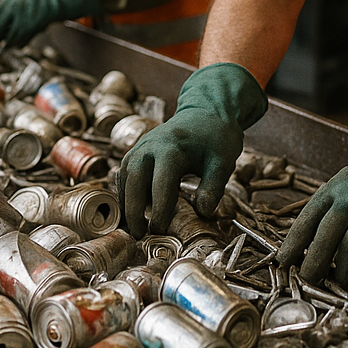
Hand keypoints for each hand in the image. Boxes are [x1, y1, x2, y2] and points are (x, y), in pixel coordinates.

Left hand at [0, 0, 100, 50]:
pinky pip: (20, 42)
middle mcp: (10, 12)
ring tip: (2, 49)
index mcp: (6, 3)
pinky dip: (18, 44)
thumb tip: (0, 26)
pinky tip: (18, 45)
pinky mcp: (31, 29)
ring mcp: (20, 20)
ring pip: (7, 40)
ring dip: (4, 46)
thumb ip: (9, 11)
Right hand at [117, 63, 267, 236]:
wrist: (206, 112)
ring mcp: (140, 147)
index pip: (161, 182)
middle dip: (133, 210)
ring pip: (125, 177)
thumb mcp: (223, 160)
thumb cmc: (216, 137)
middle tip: (139, 235)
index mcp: (172, 147)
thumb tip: (204, 213)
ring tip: (134, 228)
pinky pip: (125, 174)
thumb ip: (213, 186)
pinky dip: (126, 193)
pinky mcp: (137, 151)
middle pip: (134, 180)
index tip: (160, 230)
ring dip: (126, 203)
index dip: (159, 209)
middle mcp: (150, 146)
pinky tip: (133, 212)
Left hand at [277, 110, 347, 284]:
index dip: (292, 243)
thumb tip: (310, 239)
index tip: (282, 263)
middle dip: (313, 267)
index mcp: (338, 185)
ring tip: (340, 285)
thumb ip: (334, 204)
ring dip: (344, 274)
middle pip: (325, 239)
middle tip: (306, 284)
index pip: (307, 217)